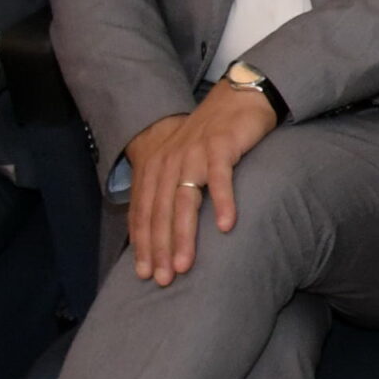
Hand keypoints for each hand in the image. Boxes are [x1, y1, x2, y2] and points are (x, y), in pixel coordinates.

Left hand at [121, 86, 278, 285]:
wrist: (236, 98)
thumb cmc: (211, 136)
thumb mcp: (181, 161)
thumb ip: (168, 189)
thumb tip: (160, 230)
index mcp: (156, 167)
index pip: (144, 212)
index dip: (142, 245)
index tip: (144, 274)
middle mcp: (169, 161)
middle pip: (160, 212)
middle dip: (159, 249)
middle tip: (163, 279)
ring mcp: (194, 154)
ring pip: (184, 202)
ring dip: (183, 236)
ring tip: (184, 264)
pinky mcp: (221, 147)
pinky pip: (221, 180)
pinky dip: (222, 203)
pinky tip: (226, 226)